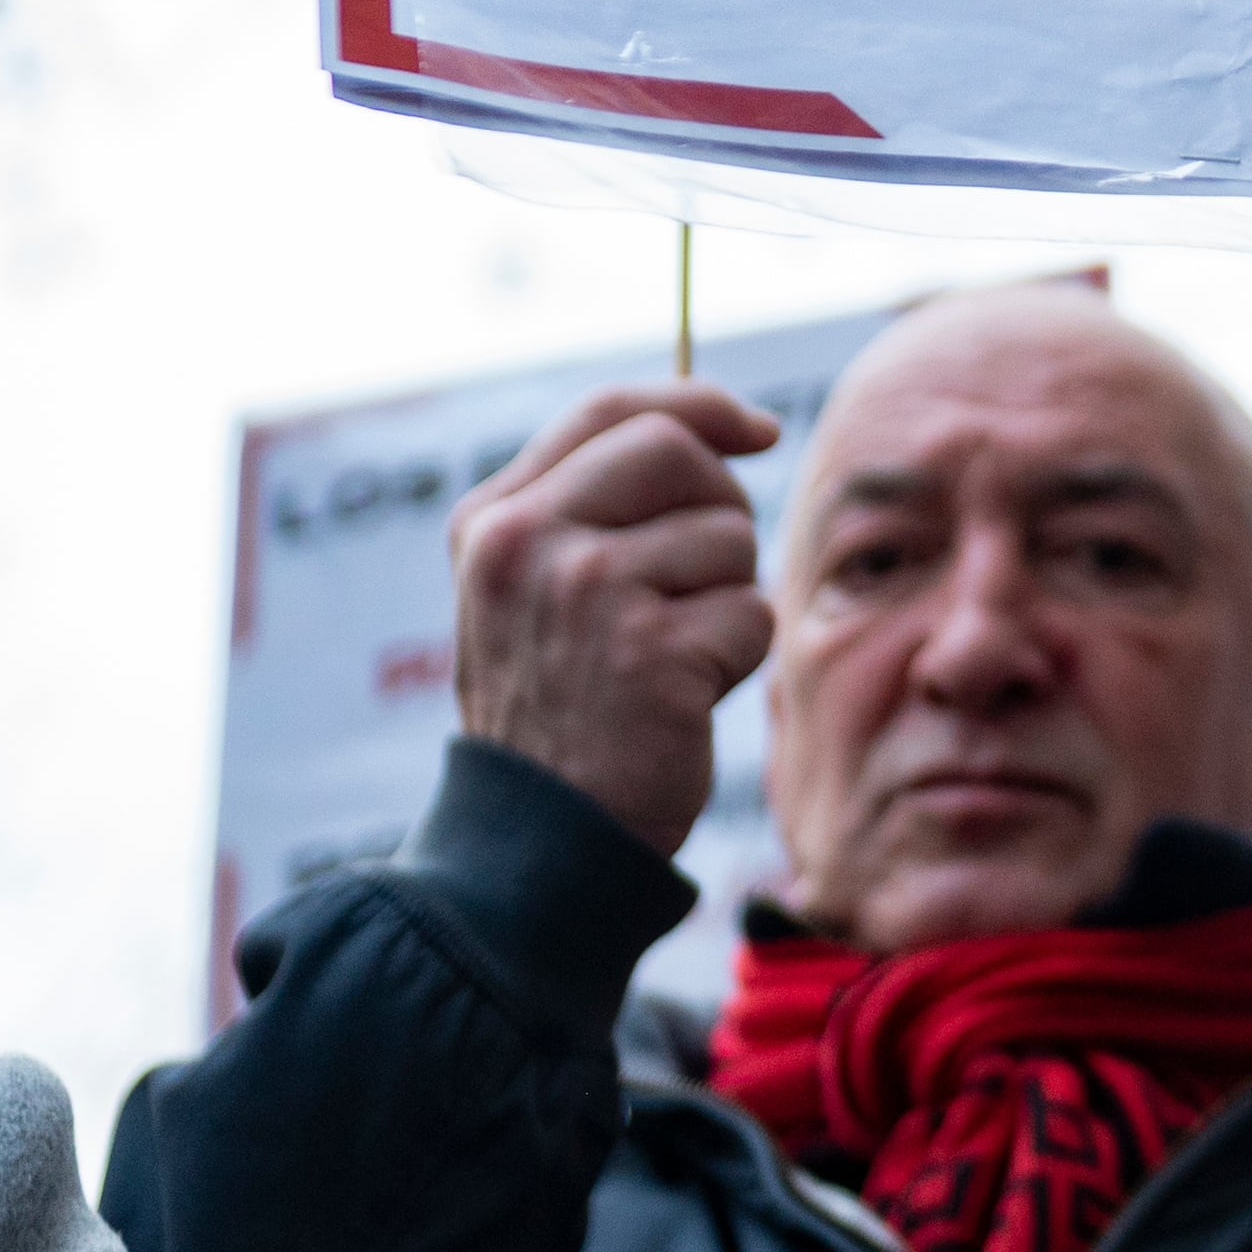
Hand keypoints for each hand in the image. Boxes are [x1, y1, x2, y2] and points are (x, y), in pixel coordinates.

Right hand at [449, 383, 779, 863]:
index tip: (759, 430)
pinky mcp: (651, 648)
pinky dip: (738, 657)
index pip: (609, 410)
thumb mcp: (538, 595)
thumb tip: (727, 430)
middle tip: (698, 586)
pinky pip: (752, 612)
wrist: (539, 846)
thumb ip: (596, 508)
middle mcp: (526, 541)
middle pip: (677, 452)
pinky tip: (682, 703)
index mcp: (492, 521)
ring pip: (728, 538)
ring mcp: (587, 590)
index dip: (697, 405)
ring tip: (667, 664)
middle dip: (718, 509)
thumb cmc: (563, 714)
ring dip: (726, 600)